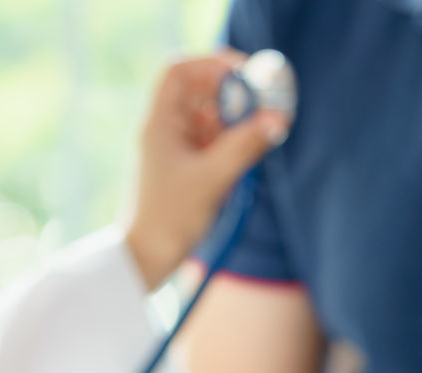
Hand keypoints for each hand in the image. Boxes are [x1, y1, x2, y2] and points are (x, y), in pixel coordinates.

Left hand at [126, 52, 290, 286]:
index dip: (212, 64)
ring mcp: (173, 150)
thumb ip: (245, 145)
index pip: (180, 71)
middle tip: (263, 109)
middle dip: (234, 96)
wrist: (144, 260)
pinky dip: (231, 143)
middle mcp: (163, 131)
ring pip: (208, 118)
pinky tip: (245, 157)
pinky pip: (211, 142)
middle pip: (200, 92)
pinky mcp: (183, 169)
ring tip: (257, 136)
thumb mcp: (212, 179)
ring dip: (236, 122)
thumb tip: (277, 118)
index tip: (245, 74)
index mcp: (159, 124)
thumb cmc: (168, 220)